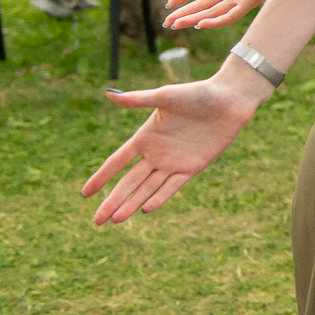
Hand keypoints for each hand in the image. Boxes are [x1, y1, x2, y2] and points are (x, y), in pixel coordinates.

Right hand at [81, 65, 267, 225]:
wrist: (229, 100)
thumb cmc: (197, 93)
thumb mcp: (166, 96)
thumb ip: (138, 99)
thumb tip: (109, 94)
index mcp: (145, 136)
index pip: (117, 161)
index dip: (102, 177)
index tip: (85, 194)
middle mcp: (156, 153)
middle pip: (129, 181)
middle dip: (113, 200)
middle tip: (97, 221)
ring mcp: (174, 162)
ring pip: (148, 188)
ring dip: (132, 204)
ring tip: (115, 221)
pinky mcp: (193, 167)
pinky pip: (173, 186)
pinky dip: (160, 197)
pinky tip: (146, 209)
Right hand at [162, 0, 297, 29]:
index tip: (169, 2)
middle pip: (204, 4)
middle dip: (185, 13)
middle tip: (167, 21)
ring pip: (212, 13)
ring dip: (194, 19)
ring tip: (176, 25)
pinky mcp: (250, 2)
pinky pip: (230, 16)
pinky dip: (215, 21)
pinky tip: (200, 24)